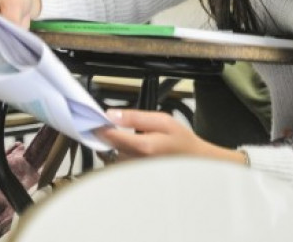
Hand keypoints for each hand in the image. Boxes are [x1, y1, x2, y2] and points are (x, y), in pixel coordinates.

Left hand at [97, 109, 243, 163]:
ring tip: (128, 139)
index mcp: (142, 147)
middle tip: (114, 126)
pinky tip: (130, 150)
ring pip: (110, 156)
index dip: (99, 126)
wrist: (196, 164)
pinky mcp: (133, 178)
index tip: (96, 119)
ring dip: (112, 146)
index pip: (108, 136)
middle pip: (107, 146)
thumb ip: (135, 117)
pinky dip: (117, 156)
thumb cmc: (181, 141)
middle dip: (106, 135)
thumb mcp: (162, 121)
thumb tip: (111, 114)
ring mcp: (133, 173)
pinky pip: (116, 165)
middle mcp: (135, 163)